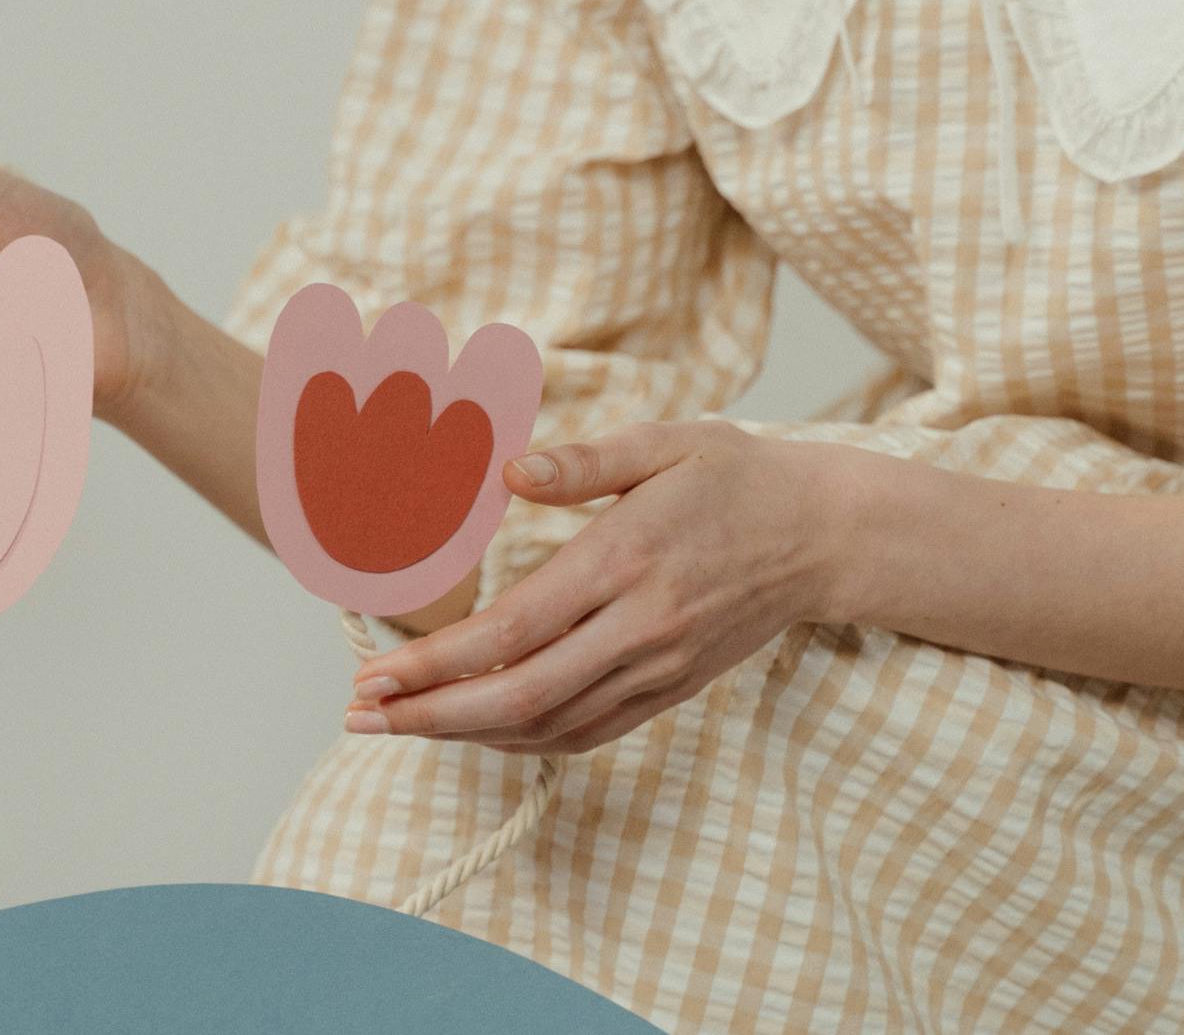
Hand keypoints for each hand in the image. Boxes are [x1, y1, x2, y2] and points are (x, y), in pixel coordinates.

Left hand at [339, 419, 844, 756]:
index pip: (513, 630)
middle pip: (520, 696)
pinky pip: (586, 732)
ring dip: (465, 734)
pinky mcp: (671, 691)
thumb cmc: (736, 477)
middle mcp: (640, 628)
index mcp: (626, 560)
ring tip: (398, 725)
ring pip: (548, 725)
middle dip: (430, 714)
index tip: (376, 673)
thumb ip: (584, 461)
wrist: (823, 536)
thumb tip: (508, 472)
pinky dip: (523, 740)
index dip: (437, 662)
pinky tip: (476, 729)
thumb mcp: (664, 442)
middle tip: (361, 716)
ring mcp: (657, 669)